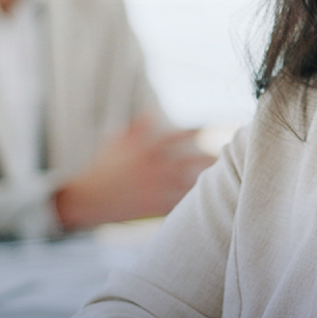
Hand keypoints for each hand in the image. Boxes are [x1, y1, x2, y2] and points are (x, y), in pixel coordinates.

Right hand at [54, 113, 216, 230]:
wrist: (87, 198)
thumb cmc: (101, 168)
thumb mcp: (115, 142)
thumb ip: (136, 127)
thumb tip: (152, 111)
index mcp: (144, 150)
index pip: (175, 137)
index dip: (195, 131)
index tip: (211, 127)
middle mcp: (152, 168)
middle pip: (189, 163)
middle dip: (209, 159)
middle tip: (228, 156)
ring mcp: (153, 188)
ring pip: (187, 185)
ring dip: (206, 182)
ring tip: (224, 180)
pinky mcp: (152, 206)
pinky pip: (178, 204)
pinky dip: (192, 203)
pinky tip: (206, 203)